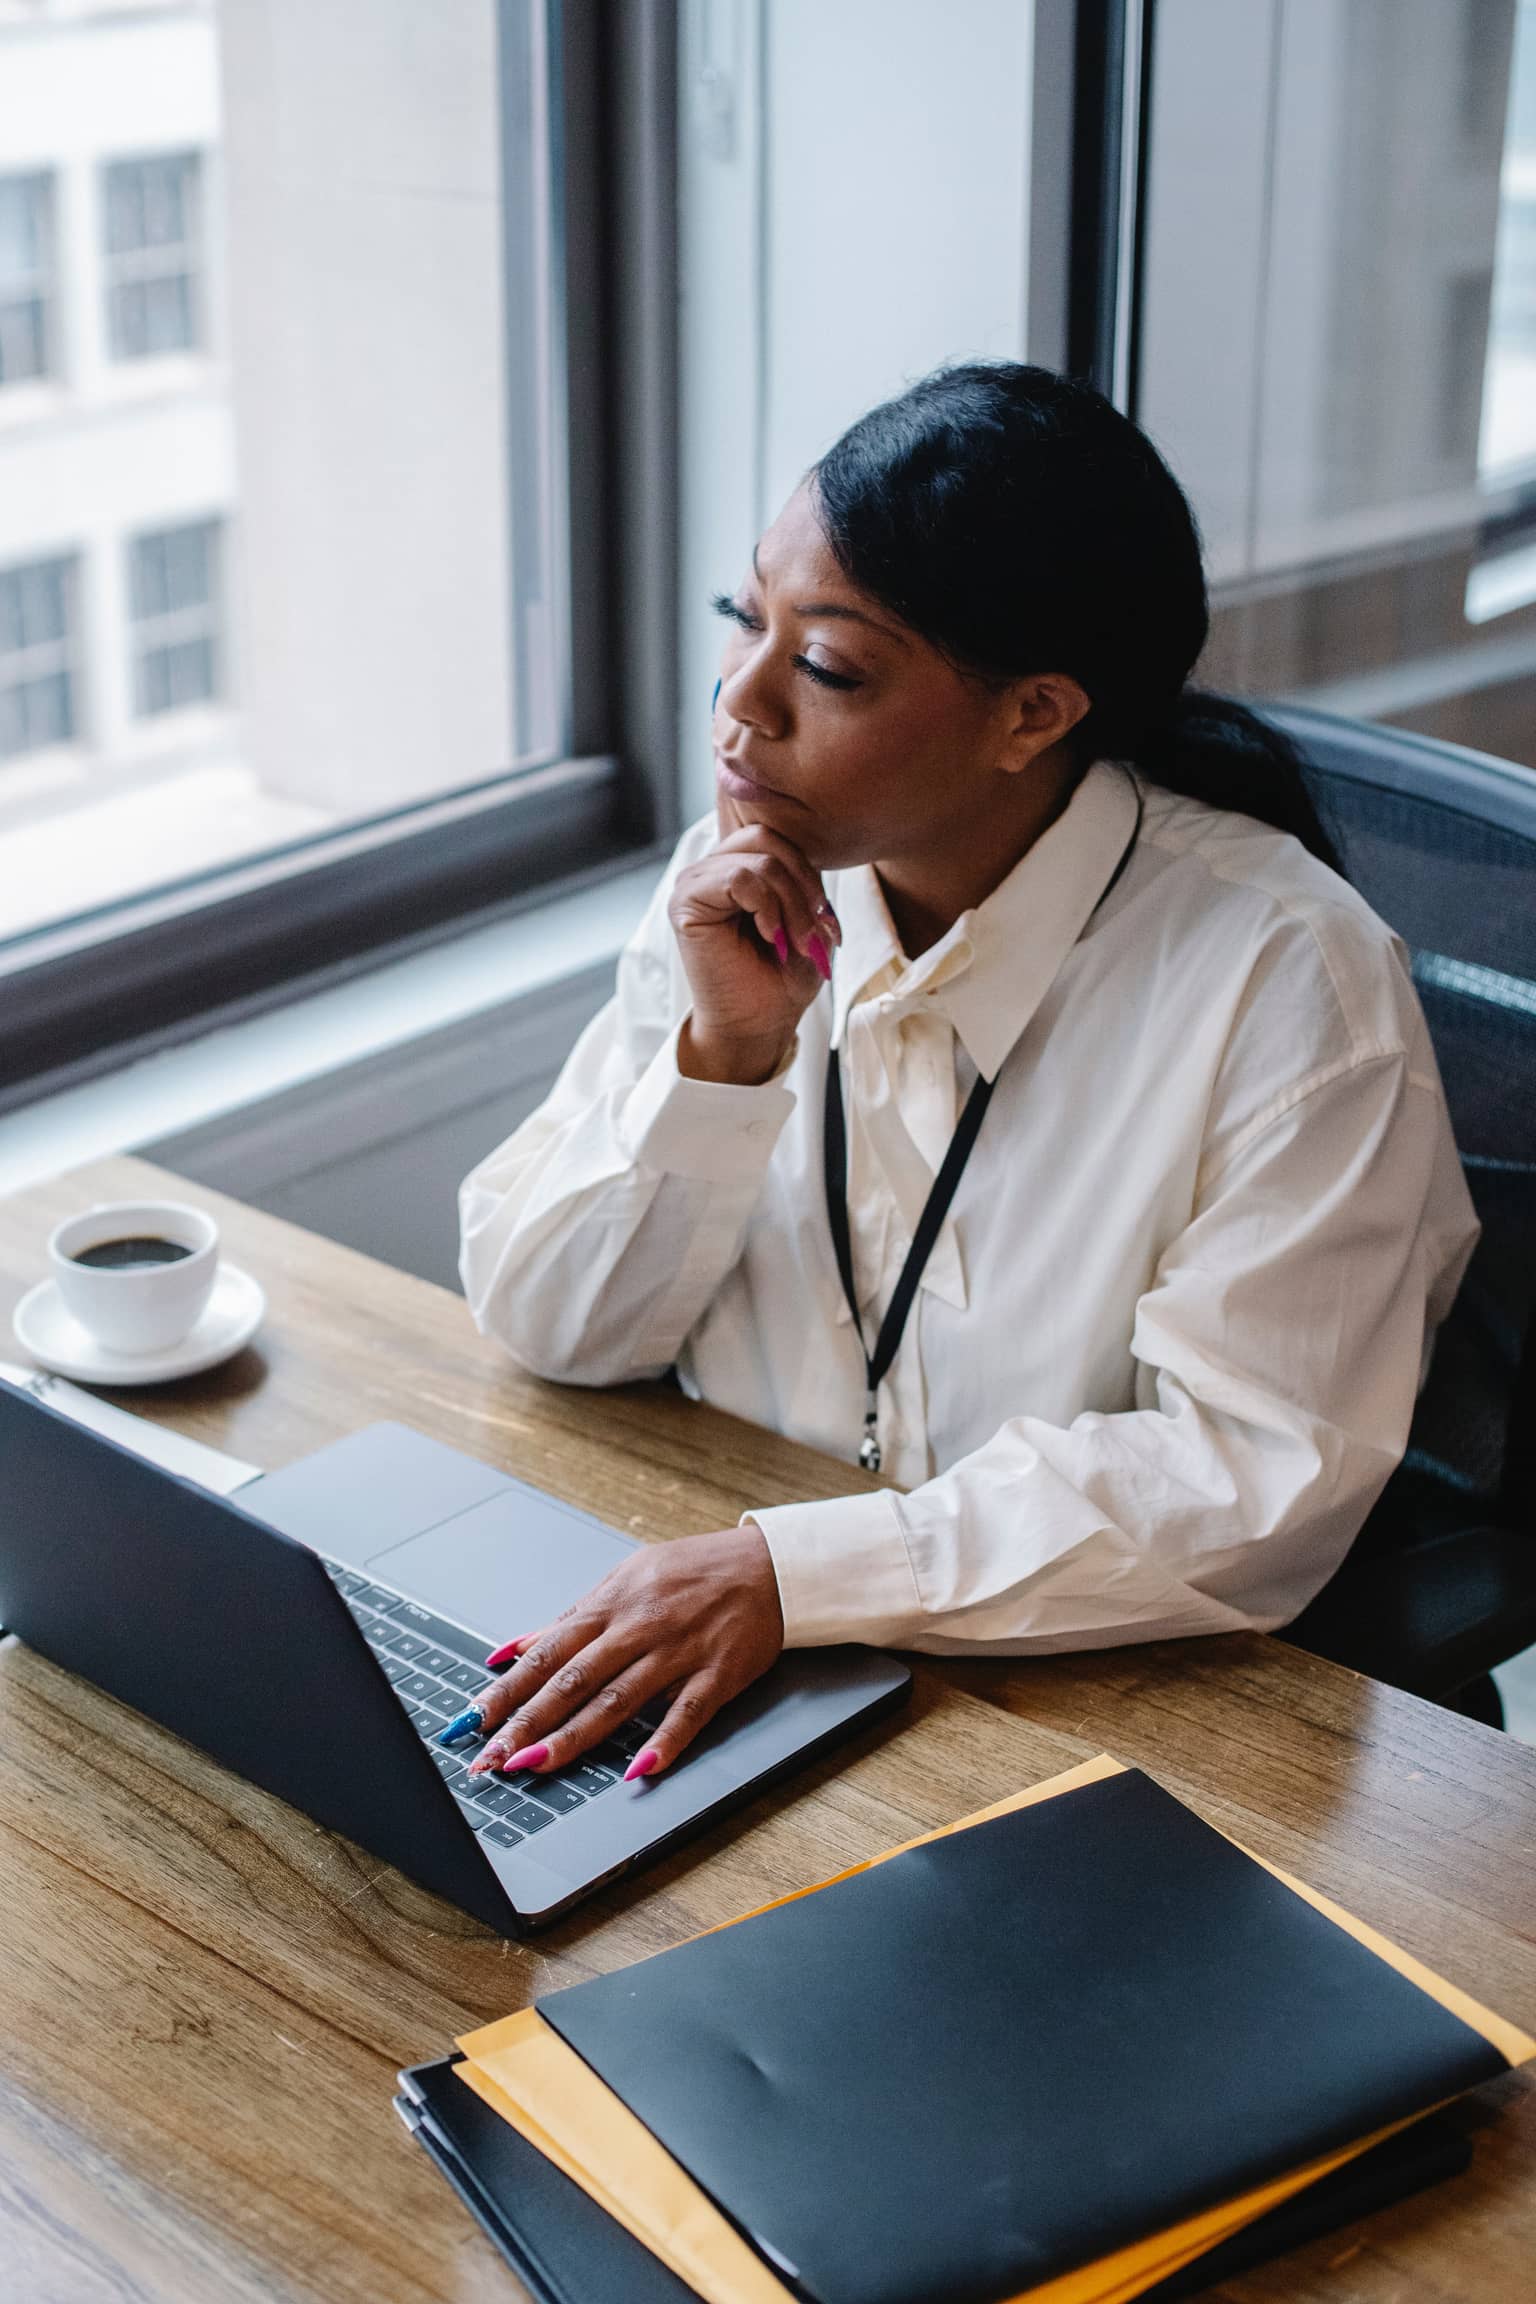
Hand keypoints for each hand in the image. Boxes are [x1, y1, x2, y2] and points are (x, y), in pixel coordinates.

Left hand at [461, 1525, 784, 1783]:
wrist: (768, 1565)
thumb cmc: (694, 1571)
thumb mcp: (627, 1579)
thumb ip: (572, 1617)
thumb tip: (516, 1646)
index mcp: (613, 1604)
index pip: (548, 1653)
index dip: (509, 1689)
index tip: (474, 1721)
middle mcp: (639, 1628)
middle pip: (573, 1681)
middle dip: (527, 1722)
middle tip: (492, 1757)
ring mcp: (679, 1652)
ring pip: (618, 1700)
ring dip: (575, 1736)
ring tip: (537, 1765)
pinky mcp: (717, 1674)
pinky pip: (687, 1713)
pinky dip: (664, 1743)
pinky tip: (639, 1771)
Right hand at [669, 815, 840, 1084]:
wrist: (758, 1024)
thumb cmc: (781, 977)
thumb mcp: (806, 920)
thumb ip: (803, 882)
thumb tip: (815, 857)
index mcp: (737, 868)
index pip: (776, 839)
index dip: (809, 875)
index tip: (826, 923)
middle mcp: (711, 869)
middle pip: (768, 839)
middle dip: (803, 886)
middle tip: (813, 933)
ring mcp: (695, 882)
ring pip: (759, 859)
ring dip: (790, 904)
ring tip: (794, 942)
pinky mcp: (686, 902)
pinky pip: (739, 878)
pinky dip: (766, 906)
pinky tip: (768, 935)